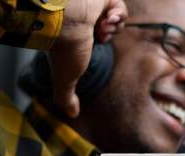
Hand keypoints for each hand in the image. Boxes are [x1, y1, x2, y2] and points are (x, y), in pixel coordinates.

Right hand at [49, 0, 127, 117]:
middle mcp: (85, 21)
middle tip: (101, 36)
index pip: (96, 42)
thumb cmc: (64, 49)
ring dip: (113, 26)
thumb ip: (67, 97)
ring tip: (103, 25)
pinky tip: (107, 16)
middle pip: (109, 30)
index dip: (100, 45)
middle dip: (108, 35)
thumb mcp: (66, 80)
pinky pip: (119, 6)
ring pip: (116, 19)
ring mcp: (93, 7)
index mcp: (77, 37)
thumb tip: (72, 115)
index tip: (96, 44)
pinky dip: (118, 14)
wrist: (64, 18)